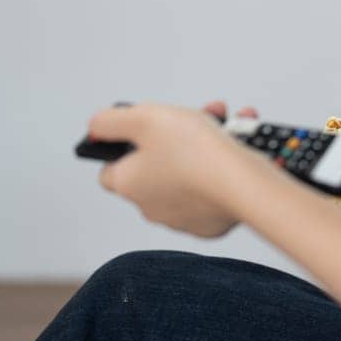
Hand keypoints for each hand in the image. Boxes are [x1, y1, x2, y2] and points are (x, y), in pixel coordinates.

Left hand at [88, 103, 255, 237]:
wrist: (243, 184)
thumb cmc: (195, 151)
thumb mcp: (145, 117)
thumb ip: (111, 120)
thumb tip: (96, 126)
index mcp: (127, 183)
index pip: (111, 167)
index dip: (126, 144)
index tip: (148, 129)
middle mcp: (149, 206)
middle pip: (157, 164)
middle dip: (179, 138)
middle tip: (202, 118)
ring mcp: (181, 218)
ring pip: (189, 175)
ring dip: (206, 149)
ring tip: (232, 128)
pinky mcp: (211, 223)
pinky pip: (213, 192)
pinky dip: (223, 173)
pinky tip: (239, 154)